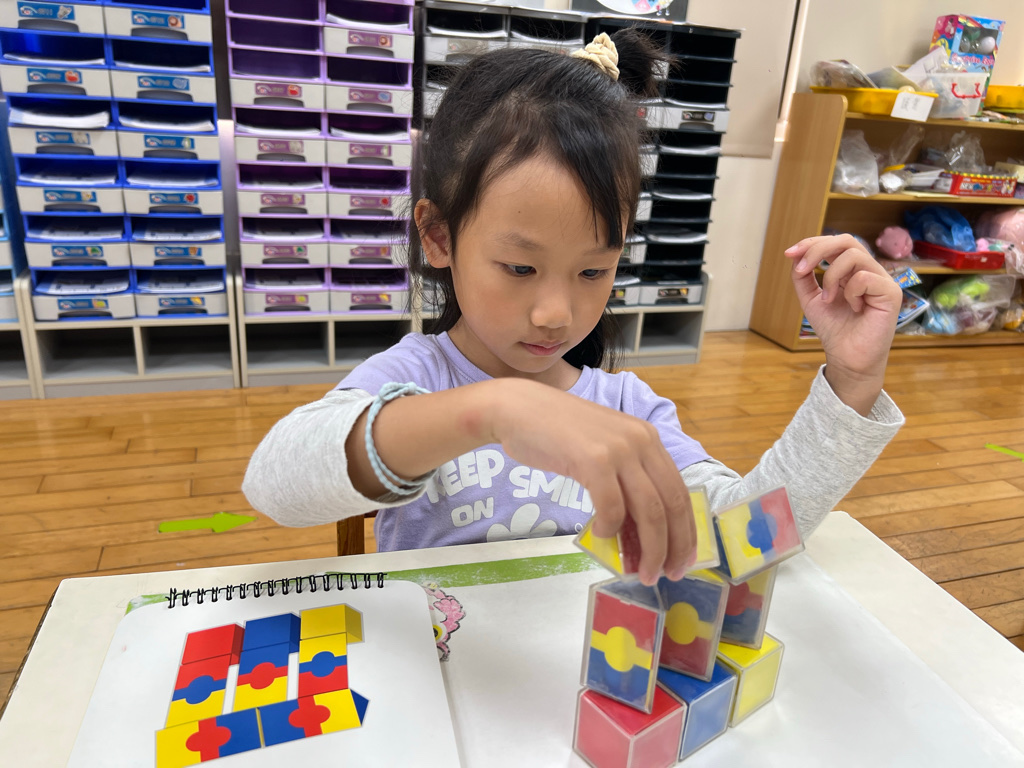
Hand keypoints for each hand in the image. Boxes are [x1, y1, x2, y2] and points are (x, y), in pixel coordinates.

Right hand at [486, 378, 696, 583]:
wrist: (518, 409)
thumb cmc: (555, 432)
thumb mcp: (604, 451)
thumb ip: (624, 480)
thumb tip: (639, 531)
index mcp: (648, 438)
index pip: (679, 491)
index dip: (686, 530)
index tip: (683, 559)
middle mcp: (641, 441)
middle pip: (671, 504)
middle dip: (673, 546)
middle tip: (666, 574)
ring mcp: (619, 449)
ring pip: (649, 510)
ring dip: (649, 548)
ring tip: (639, 570)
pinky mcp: (594, 460)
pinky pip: (612, 507)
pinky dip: (610, 529)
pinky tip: (600, 535)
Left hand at [785, 235, 901, 414]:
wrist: (847, 357)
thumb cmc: (834, 329)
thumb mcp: (811, 298)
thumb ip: (803, 276)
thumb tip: (794, 253)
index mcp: (853, 270)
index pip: (836, 243)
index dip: (812, 243)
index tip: (789, 253)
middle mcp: (870, 270)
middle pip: (846, 240)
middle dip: (817, 250)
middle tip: (800, 269)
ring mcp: (883, 280)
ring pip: (854, 255)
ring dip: (831, 276)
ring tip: (828, 299)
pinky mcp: (891, 293)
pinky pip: (864, 277)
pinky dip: (850, 292)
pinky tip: (854, 308)